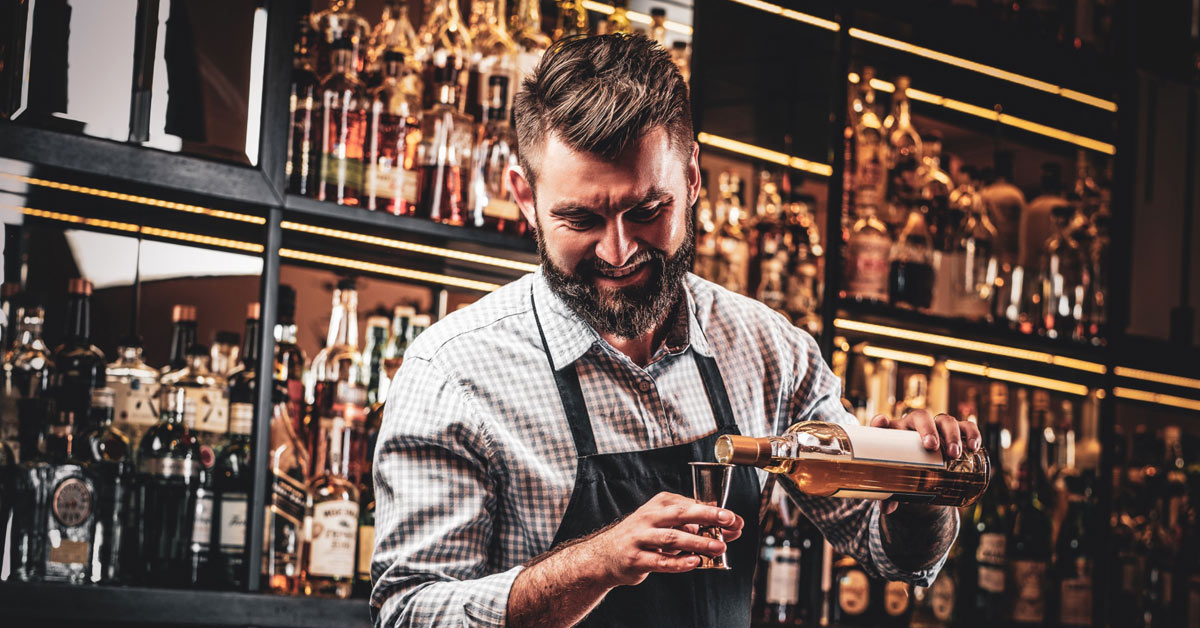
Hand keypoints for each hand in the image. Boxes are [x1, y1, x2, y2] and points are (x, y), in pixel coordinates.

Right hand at [584, 491, 743, 586]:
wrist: (606, 555)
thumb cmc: (643, 537)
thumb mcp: (665, 524)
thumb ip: (694, 526)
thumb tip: (729, 528)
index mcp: (660, 504)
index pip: (690, 505)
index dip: (714, 512)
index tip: (735, 519)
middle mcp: (649, 517)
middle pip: (681, 514)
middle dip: (707, 516)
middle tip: (729, 520)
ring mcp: (640, 537)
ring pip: (672, 538)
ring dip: (698, 542)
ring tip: (719, 547)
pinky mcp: (635, 558)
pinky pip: (660, 560)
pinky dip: (679, 562)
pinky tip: (695, 562)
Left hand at [869, 409, 980, 513]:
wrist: (927, 475)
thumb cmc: (907, 473)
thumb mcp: (897, 483)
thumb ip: (889, 495)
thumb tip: (887, 509)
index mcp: (895, 432)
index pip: (883, 422)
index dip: (880, 422)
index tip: (882, 423)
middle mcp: (916, 425)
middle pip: (921, 416)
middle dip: (928, 429)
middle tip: (932, 447)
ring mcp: (938, 427)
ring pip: (946, 421)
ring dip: (952, 435)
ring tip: (954, 454)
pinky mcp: (957, 433)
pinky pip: (967, 427)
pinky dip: (972, 434)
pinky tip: (973, 446)